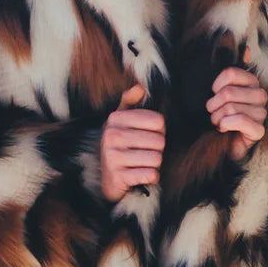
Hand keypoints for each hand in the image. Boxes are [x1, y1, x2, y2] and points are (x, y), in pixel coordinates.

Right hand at [100, 83, 164, 200]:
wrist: (108, 178)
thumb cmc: (121, 146)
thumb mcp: (121, 121)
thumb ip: (130, 102)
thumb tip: (140, 87)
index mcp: (115, 118)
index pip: (158, 120)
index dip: (159, 130)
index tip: (148, 135)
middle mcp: (112, 136)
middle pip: (159, 140)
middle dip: (157, 149)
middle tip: (146, 151)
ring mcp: (113, 157)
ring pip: (156, 158)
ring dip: (154, 164)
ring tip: (143, 162)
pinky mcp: (118, 176)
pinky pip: (151, 174)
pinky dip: (151, 176)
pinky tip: (141, 174)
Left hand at [206, 44, 266, 159]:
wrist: (221, 143)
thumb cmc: (219, 114)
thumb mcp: (219, 91)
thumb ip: (229, 71)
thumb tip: (248, 49)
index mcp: (251, 82)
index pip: (231, 73)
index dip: (216, 85)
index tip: (213, 93)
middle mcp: (260, 95)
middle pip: (228, 92)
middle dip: (214, 105)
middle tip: (213, 112)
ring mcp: (262, 113)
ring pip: (231, 108)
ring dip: (217, 117)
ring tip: (217, 122)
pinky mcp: (259, 130)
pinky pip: (240, 120)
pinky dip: (226, 124)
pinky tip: (223, 128)